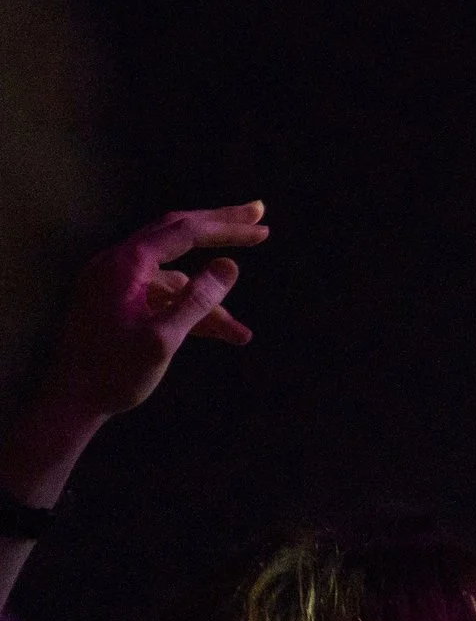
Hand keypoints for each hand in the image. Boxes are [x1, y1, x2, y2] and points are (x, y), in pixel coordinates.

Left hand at [43, 203, 268, 422]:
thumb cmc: (112, 374)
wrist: (69, 405)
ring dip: (207, 300)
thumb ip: (198, 300)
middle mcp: (116, 264)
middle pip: (177, 234)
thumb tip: (230, 266)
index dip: (227, 228)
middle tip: (258, 215)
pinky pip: (162, 297)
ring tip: (238, 331)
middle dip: (219, 228)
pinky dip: (189, 311)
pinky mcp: (117, 303)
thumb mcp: (162, 340)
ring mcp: (115, 283)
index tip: (262, 229)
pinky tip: (218, 336)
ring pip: (174, 277)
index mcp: (124, 265)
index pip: (185, 232)